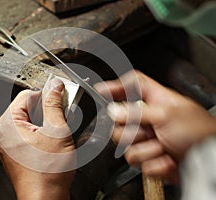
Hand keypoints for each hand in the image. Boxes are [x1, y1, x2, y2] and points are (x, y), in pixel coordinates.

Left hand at [0, 78, 74, 199]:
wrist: (45, 199)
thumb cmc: (47, 172)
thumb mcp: (56, 131)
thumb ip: (54, 104)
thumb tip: (55, 87)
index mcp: (8, 124)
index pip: (27, 95)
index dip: (46, 93)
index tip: (61, 94)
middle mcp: (4, 133)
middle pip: (28, 108)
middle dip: (48, 109)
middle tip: (64, 111)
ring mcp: (10, 144)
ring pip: (30, 122)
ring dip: (48, 121)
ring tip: (62, 126)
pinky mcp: (17, 153)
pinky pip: (29, 134)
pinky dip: (43, 132)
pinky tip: (55, 137)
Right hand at [94, 70, 215, 182]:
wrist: (208, 162)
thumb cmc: (198, 132)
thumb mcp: (167, 115)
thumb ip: (136, 113)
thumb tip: (113, 110)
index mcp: (155, 101)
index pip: (131, 86)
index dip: (115, 87)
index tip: (100, 91)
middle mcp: (149, 119)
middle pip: (120, 121)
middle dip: (132, 131)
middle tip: (148, 131)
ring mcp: (148, 139)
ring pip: (127, 145)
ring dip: (147, 149)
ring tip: (164, 146)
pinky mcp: (150, 157)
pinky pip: (138, 161)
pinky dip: (154, 163)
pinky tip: (167, 158)